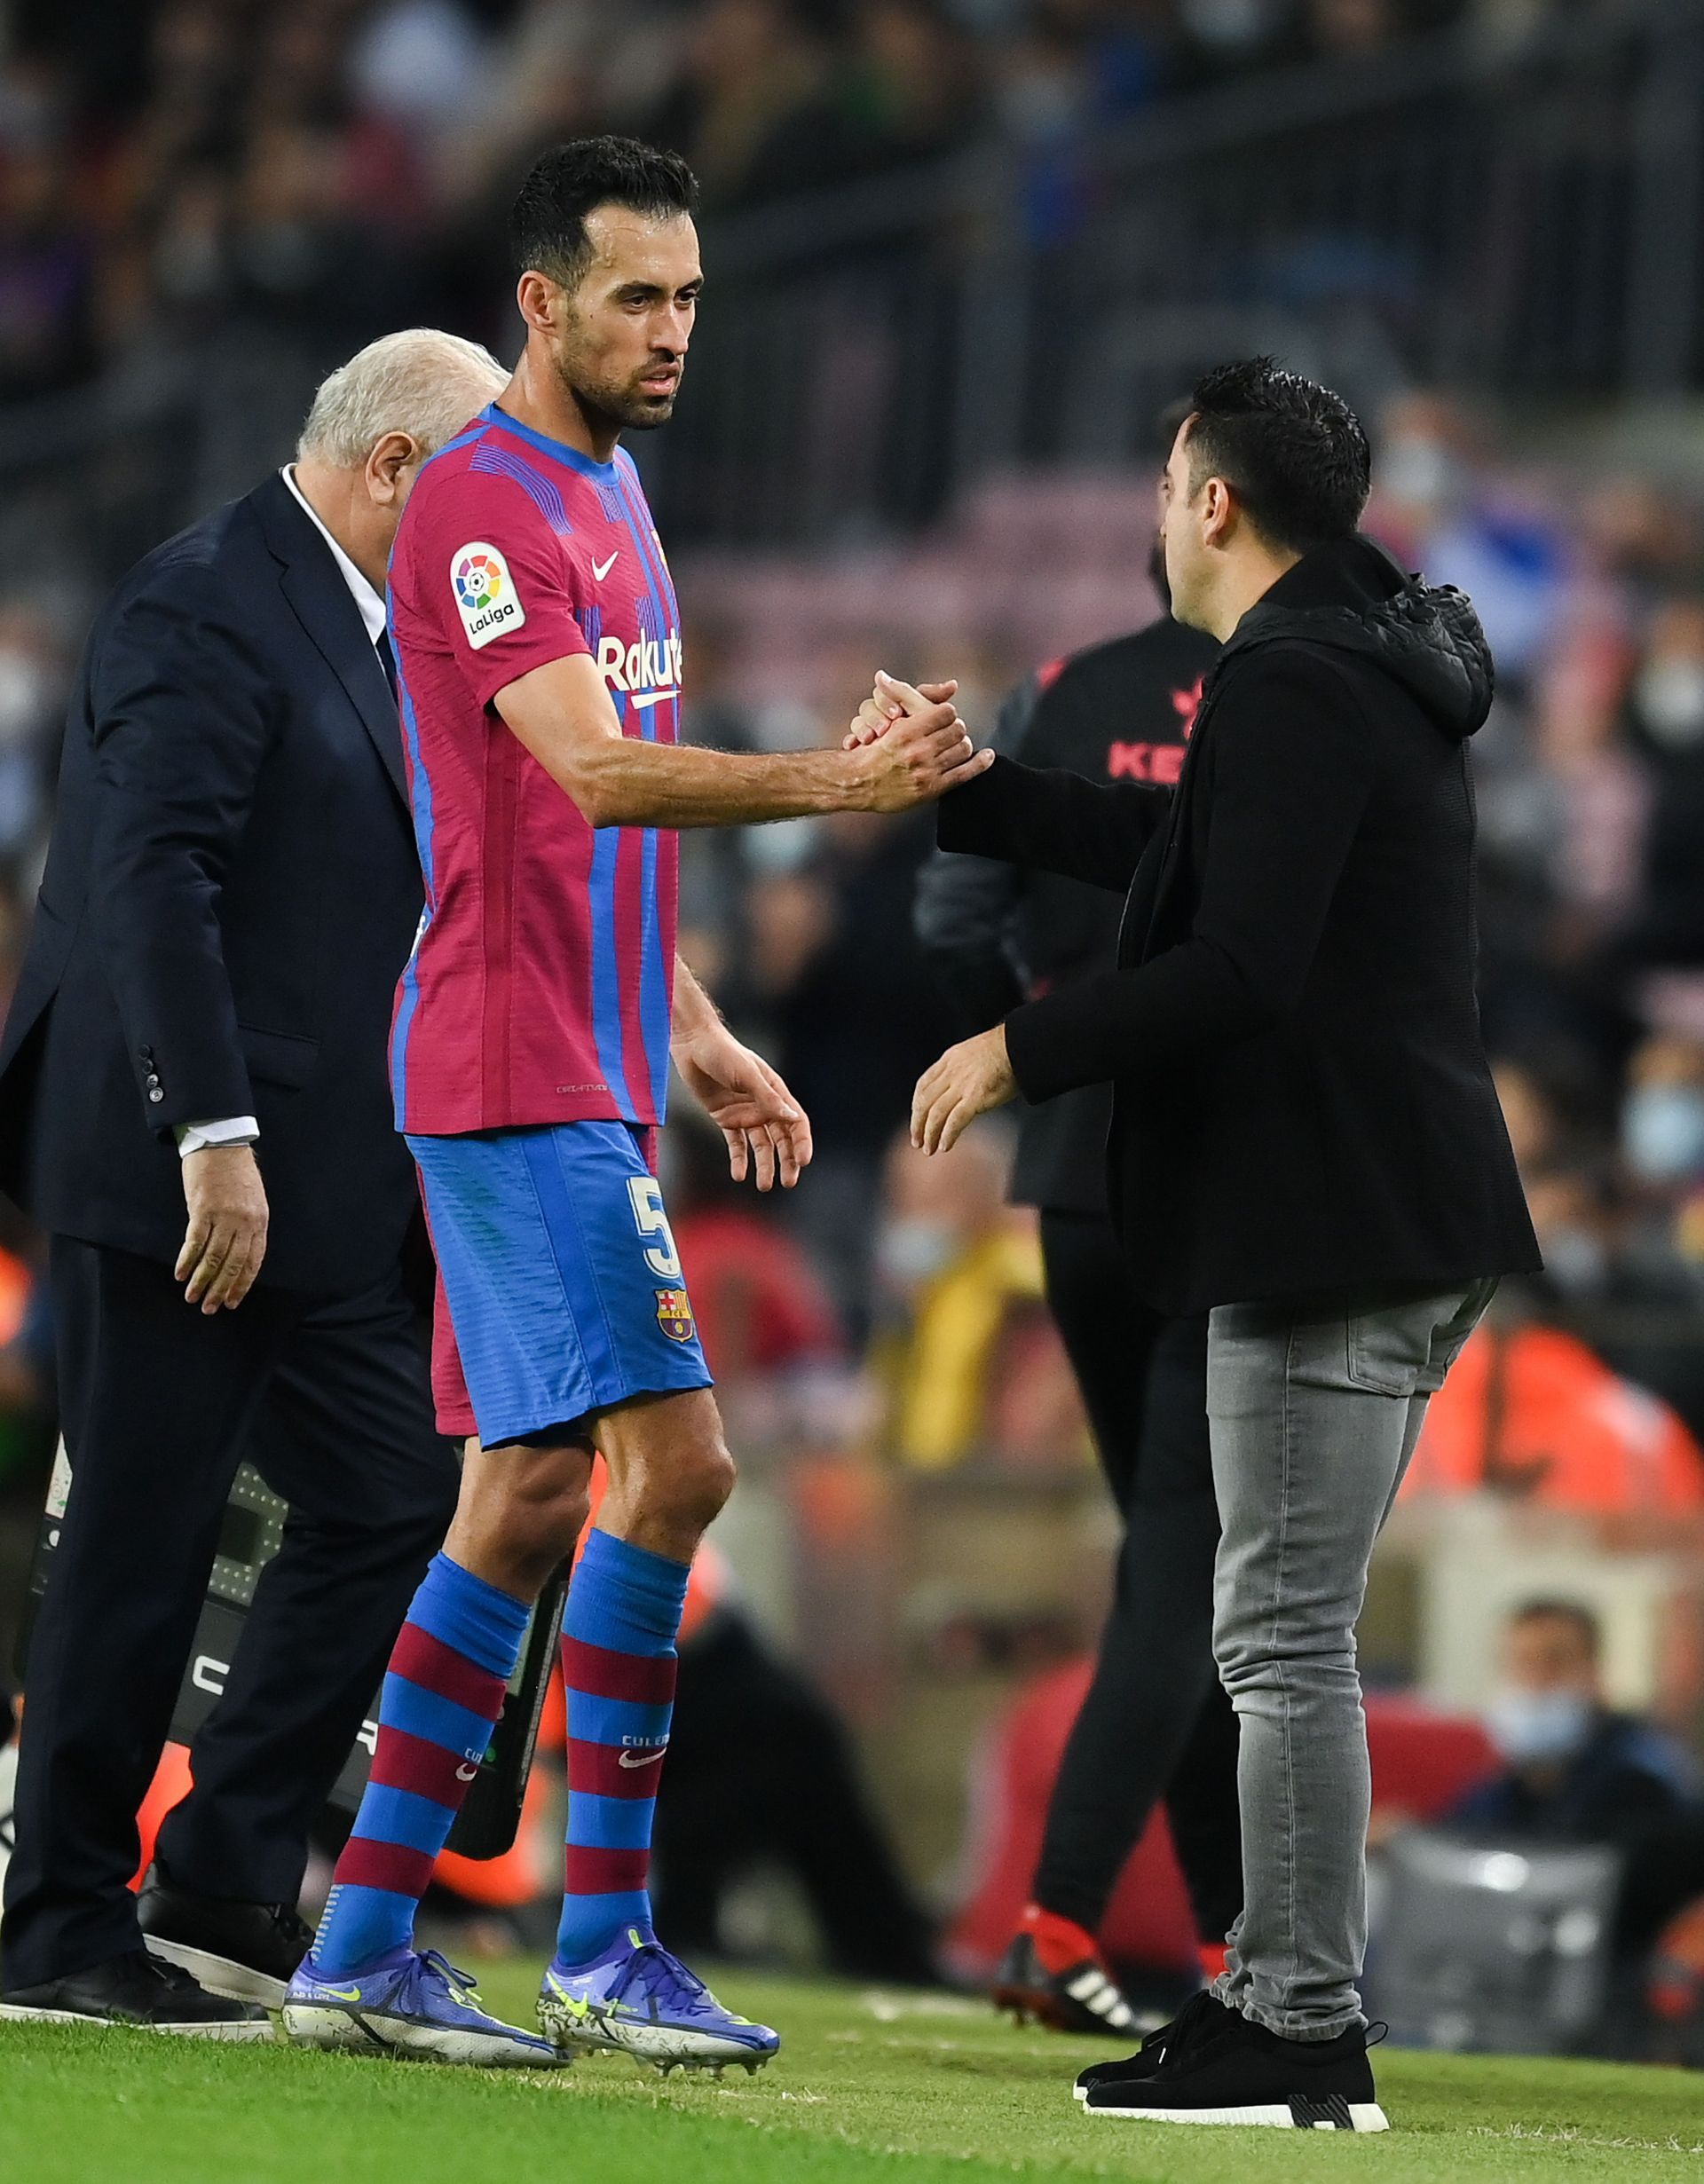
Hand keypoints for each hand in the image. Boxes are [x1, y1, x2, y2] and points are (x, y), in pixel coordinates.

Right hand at [176, 1144, 268, 1311]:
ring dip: (201, 1281)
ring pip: (213, 1258)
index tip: (232, 1301)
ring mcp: (224, 1216)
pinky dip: (187, 1260)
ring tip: (192, 1297)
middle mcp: (245, 1222)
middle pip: (233, 1264)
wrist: (222, 1142)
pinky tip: (180, 1274)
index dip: (242, 1283)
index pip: (253, 1261)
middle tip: (210, 1308)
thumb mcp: (252, 1199)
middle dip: (221, 1289)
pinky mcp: (202, 1210)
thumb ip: (247, 1225)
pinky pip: (195, 1242)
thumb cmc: (236, 1171)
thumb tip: (237, 1253)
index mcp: (260, 1220)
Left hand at [674, 1021, 813, 1189]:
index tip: (803, 1162)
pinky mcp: (725, 1118)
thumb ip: (768, 1097)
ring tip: (764, 1186)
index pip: (795, 1122)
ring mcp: (745, 1113)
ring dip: (764, 1165)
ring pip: (760, 1145)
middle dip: (787, 1160)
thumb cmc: (723, 1053)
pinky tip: (739, 1175)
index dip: (801, 1142)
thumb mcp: (747, 1074)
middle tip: (789, 1182)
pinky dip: (739, 1159)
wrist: (693, 1045)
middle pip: (781, 1138)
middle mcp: (763, 1105)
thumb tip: (792, 1118)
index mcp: (775, 1092)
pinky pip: (736, 1143)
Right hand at [845, 673, 991, 811]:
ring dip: (963, 744)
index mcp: (906, 731)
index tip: (944, 716)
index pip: (946, 712)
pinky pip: (966, 773)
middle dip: (956, 728)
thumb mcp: (881, 719)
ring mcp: (927, 771)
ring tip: (958, 744)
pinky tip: (988, 756)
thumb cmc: (870, 751)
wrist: (858, 784)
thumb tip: (886, 674)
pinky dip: (981, 763)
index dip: (947, 713)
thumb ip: (897, 696)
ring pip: (963, 749)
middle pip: (958, 730)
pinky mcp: (933, 788)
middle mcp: (918, 751)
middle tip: (953, 730)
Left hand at [911, 1026, 1017, 1154]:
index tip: (917, 1120)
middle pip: (924, 1102)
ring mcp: (962, 1085)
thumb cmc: (1006, 1049)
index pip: (923, 1086)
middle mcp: (951, 1073)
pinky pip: (955, 1121)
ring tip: (929, 1149)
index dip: (916, 1106)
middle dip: (917, 1124)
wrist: (1020, 1045)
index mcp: (949, 1060)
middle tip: (917, 1141)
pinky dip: (947, 1135)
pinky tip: (945, 1146)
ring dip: (930, 1134)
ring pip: (936, 1114)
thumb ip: (962, 1068)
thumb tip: (960, 1086)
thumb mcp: (973, 1052)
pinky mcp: (976, 1097)